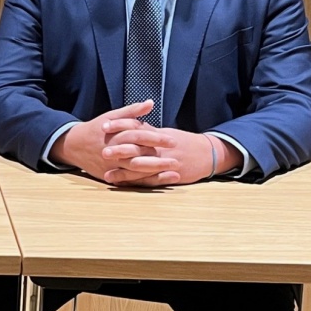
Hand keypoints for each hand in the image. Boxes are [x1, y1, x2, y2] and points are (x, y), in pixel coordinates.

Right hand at [51, 100, 173, 180]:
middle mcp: (114, 151)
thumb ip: (132, 111)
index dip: (156, 138)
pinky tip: (160, 180)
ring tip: (174, 172)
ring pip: (135, 170)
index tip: (172, 141)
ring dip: (155, 171)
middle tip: (177, 160)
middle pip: (139, 155)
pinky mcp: (110, 175)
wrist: (74, 145)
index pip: (138, 136)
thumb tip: (150, 103)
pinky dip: (145, 180)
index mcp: (115, 134)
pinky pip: (130, 180)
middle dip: (159, 158)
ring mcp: (111, 165)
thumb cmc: (96, 129)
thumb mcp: (111, 116)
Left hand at [102, 128, 231, 186]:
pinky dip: (136, 183)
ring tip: (107, 174)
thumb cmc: (184, 142)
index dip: (120, 126)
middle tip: (103, 151)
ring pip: (142, 167)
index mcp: (158, 135)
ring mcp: (165, 163)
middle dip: (120, 150)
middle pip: (138, 147)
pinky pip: (150, 180)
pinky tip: (124, 186)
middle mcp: (160, 148)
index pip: (136, 127)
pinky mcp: (169, 175)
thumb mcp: (166, 132)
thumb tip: (131, 124)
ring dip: (124, 171)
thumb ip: (148, 129)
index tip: (103, 125)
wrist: (208, 154)